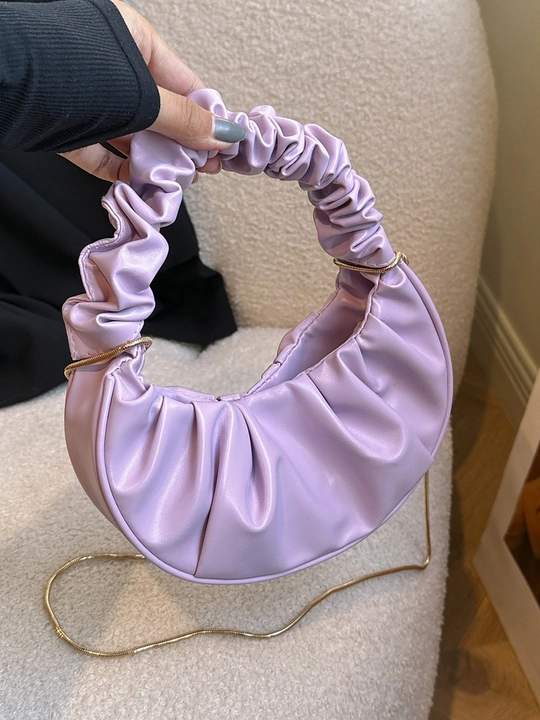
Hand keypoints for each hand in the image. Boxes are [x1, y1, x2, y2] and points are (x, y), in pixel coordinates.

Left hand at [61, 0, 243, 181]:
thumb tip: (224, 133)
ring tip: (174, 182)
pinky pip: (100, 152)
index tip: (224, 147)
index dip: (207, 117)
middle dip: (182, 146)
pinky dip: (120, 171)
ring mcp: (86, 99)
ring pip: (131, 136)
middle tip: (203, 171)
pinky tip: (140, 183)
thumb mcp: (140, 96)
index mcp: (133, 40)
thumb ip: (183, 119)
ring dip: (154, 162)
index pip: (183, 83)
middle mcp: (111, 68)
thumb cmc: (67, 66)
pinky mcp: (65, 128)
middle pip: (159, 113)